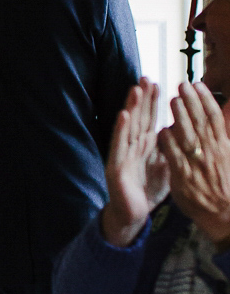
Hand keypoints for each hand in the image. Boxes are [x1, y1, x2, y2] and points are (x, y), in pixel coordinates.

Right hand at [102, 80, 167, 245]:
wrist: (133, 216)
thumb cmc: (146, 192)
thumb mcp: (165, 168)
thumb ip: (169, 150)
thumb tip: (178, 132)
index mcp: (144, 146)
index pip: (149, 120)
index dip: (152, 102)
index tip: (157, 83)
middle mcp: (132, 147)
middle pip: (138, 118)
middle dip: (142, 98)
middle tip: (145, 77)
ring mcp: (122, 155)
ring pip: (128, 128)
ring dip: (131, 108)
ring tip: (135, 90)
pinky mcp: (115, 167)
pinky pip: (118, 146)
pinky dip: (121, 130)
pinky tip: (123, 116)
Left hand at [158, 81, 229, 243]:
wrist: (223, 214)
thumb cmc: (223, 184)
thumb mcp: (227, 156)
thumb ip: (223, 134)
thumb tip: (224, 111)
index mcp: (222, 146)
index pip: (214, 118)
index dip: (206, 100)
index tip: (198, 84)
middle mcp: (212, 153)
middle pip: (202, 123)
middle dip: (192, 102)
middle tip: (182, 85)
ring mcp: (198, 165)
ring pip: (189, 137)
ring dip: (181, 117)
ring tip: (173, 100)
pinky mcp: (185, 177)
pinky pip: (175, 157)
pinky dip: (169, 144)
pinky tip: (162, 130)